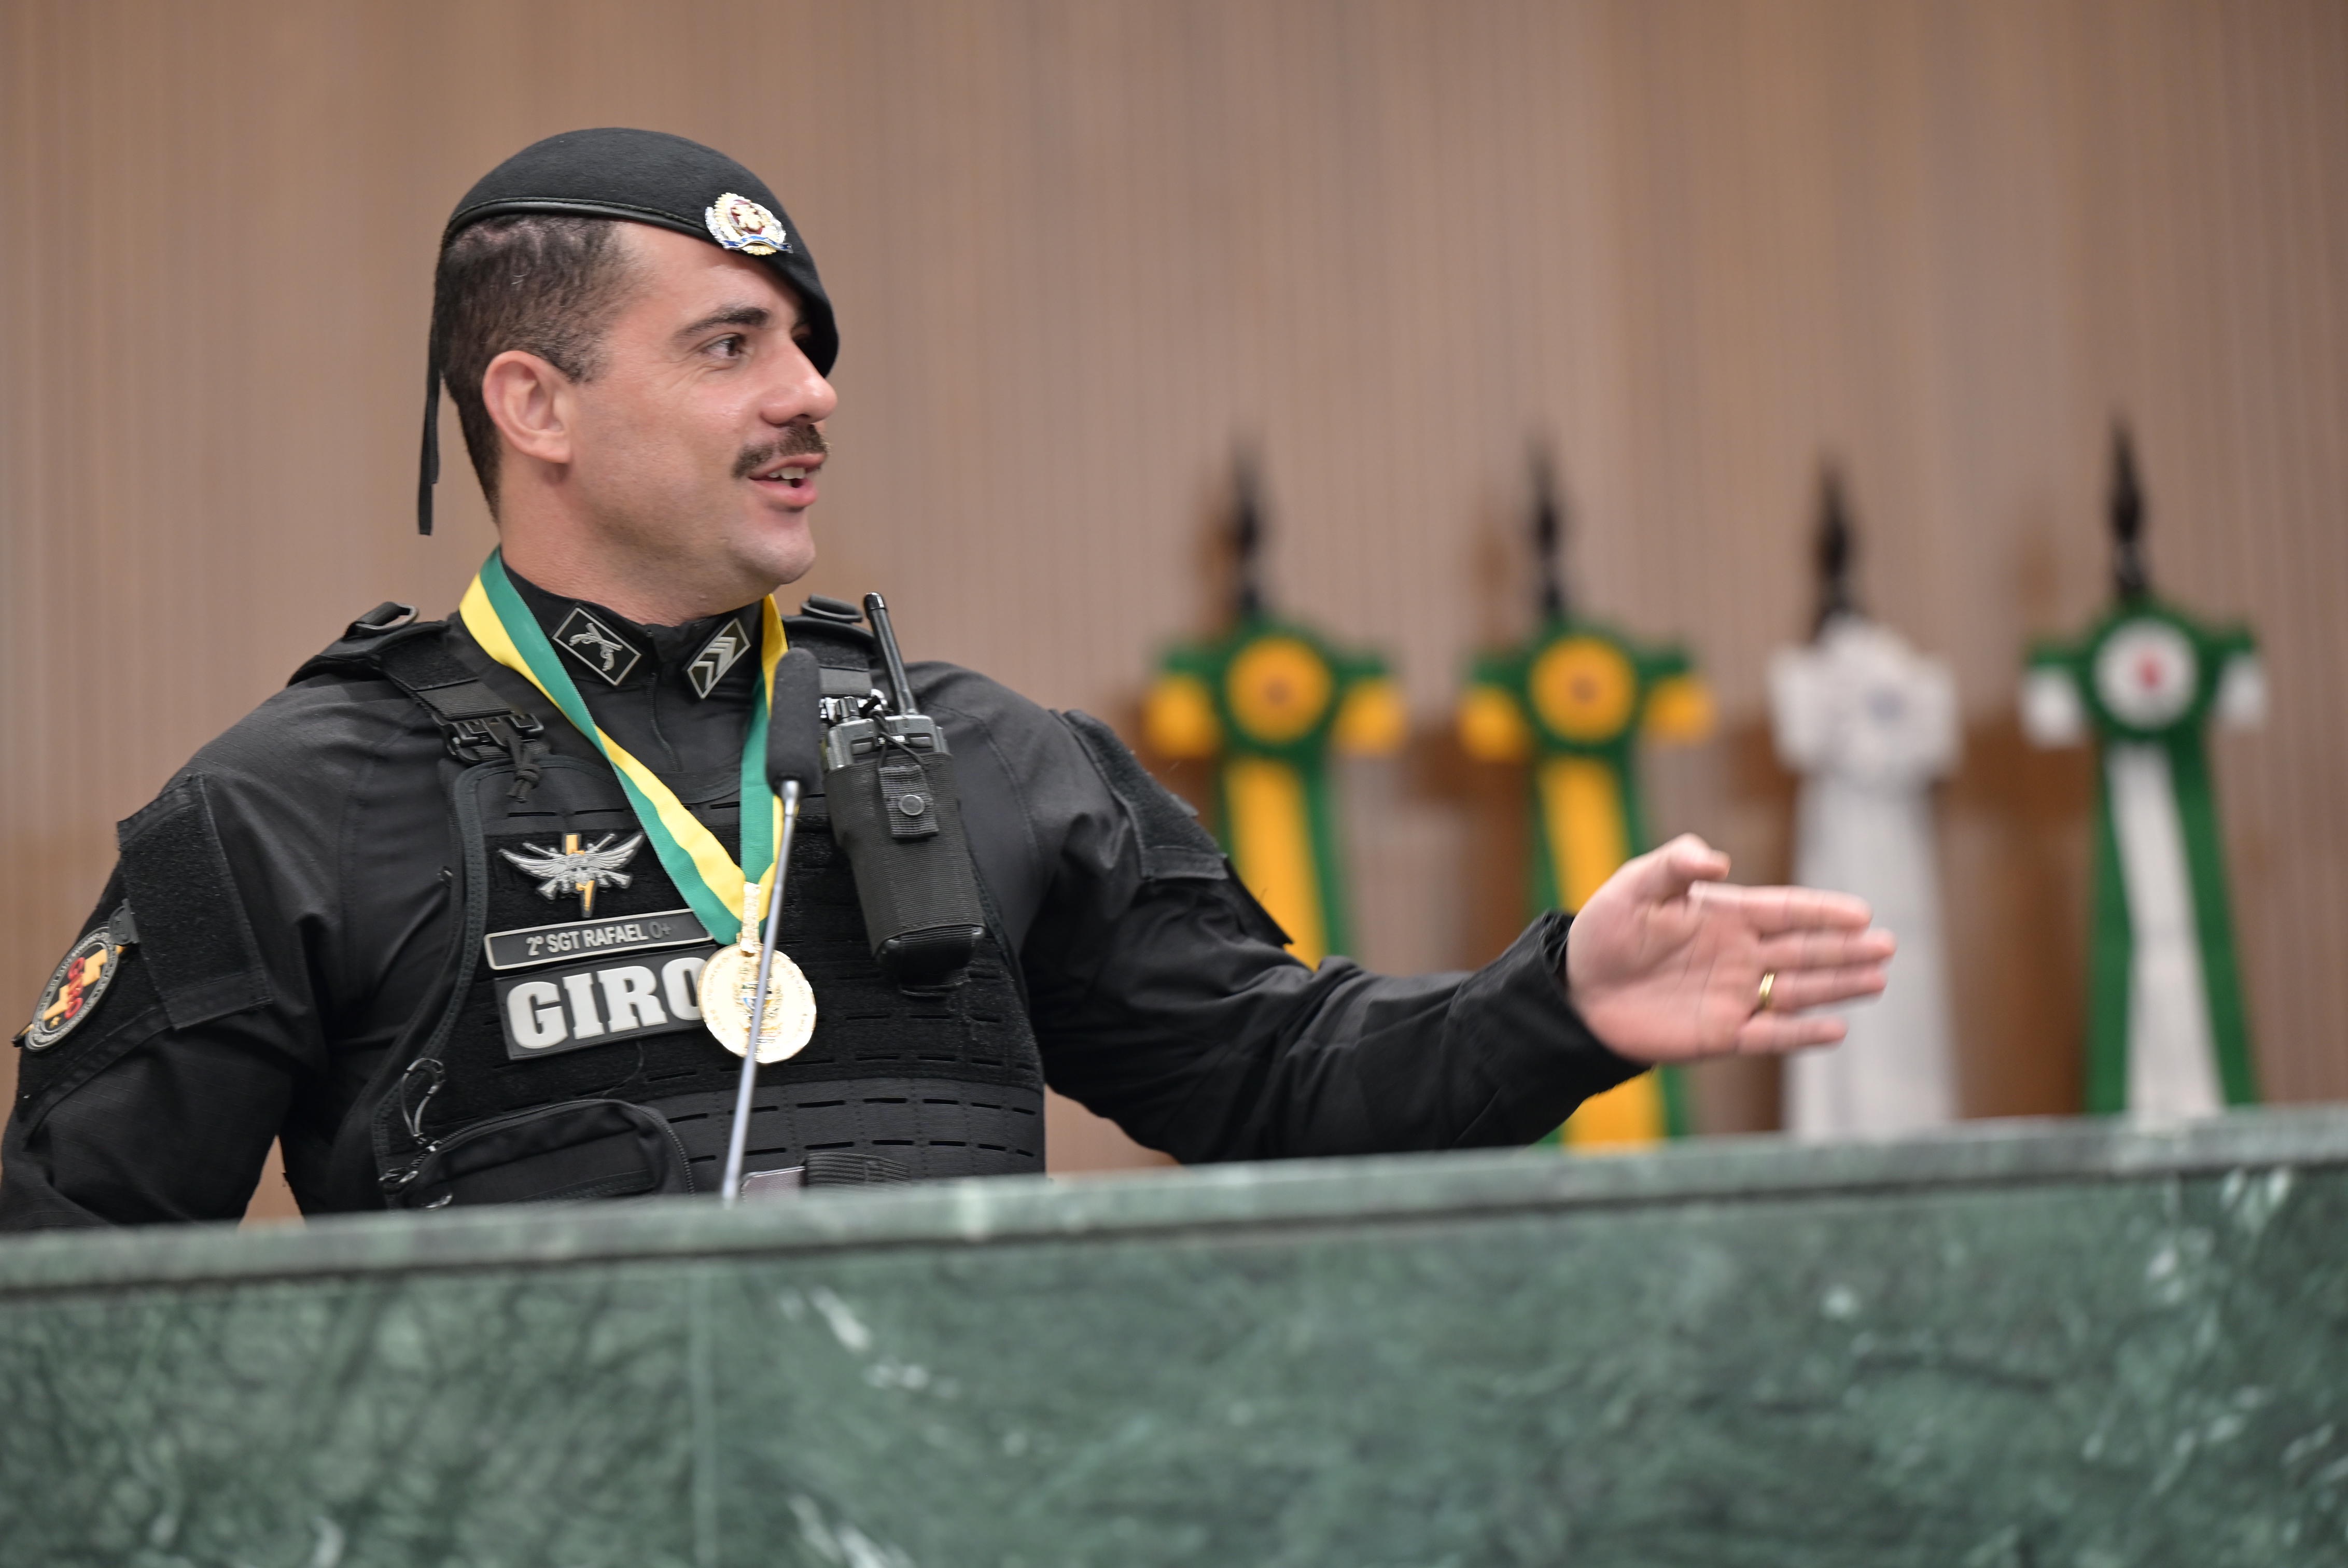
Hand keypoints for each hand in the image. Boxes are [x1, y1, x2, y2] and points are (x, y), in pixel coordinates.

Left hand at [1563, 834, 1894, 1062]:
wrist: (1577, 991)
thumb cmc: (1605, 931)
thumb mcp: (1635, 887)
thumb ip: (1675, 867)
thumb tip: (1719, 863)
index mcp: (1726, 916)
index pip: (1786, 911)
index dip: (1823, 911)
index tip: (1862, 913)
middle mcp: (1740, 955)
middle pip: (1804, 951)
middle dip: (1845, 949)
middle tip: (1887, 946)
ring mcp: (1735, 995)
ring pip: (1798, 991)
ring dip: (1838, 986)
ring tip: (1877, 980)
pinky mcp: (1721, 1034)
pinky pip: (1770, 1035)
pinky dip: (1802, 1034)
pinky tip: (1836, 1029)